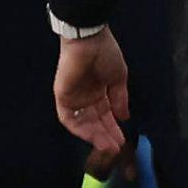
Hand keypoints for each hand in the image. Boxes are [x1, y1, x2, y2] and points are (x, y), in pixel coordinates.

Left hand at [54, 28, 131, 172]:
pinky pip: (68, 118)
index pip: (105, 115)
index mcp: (99, 91)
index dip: (113, 129)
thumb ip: (120, 99)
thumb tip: (124, 117)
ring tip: (108, 145)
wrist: (90, 40)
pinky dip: (79, 129)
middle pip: (95, 122)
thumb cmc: (105, 54)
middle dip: (105, 136)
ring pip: (83, 123)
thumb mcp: (119, 78)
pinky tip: (92, 136)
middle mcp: (86, 97)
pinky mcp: (62, 96)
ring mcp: (73, 97)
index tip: (123, 141)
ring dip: (94, 135)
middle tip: (116, 148)